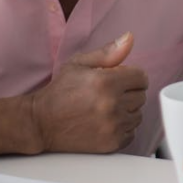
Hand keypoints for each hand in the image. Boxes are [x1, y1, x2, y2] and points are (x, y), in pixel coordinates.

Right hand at [28, 32, 148, 153]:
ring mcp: (112, 126)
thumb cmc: (59, 93)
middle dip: (129, 92)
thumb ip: (108, 52)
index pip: (141, 77)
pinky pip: (132, 133)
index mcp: (106, 82)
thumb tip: (129, 39)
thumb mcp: (79, 64)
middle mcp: (112, 105)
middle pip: (141, 96)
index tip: (123, 79)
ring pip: (138, 115)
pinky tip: (107, 122)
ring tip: (107, 108)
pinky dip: (123, 128)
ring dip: (127, 111)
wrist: (41, 123)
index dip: (132, 76)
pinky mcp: (111, 143)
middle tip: (110, 94)